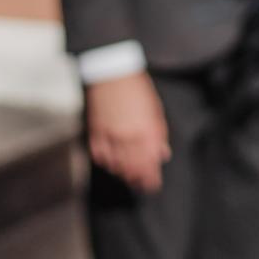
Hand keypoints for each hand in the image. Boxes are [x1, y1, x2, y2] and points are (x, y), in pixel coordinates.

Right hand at [86, 71, 171, 193]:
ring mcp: (110, 135)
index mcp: (147, 131)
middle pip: (133, 168)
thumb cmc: (137, 88)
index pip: (150, 164)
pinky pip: (100, 155)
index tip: (153, 185)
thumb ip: (159, 134)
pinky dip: (106, 162)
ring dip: (123, 174)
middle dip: (138, 180)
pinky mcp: (96, 130)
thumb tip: (163, 154)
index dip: (151, 179)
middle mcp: (128, 136)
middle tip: (141, 187)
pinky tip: (112, 164)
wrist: (112, 71)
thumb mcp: (155, 109)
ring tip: (128, 177)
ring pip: (116, 164)